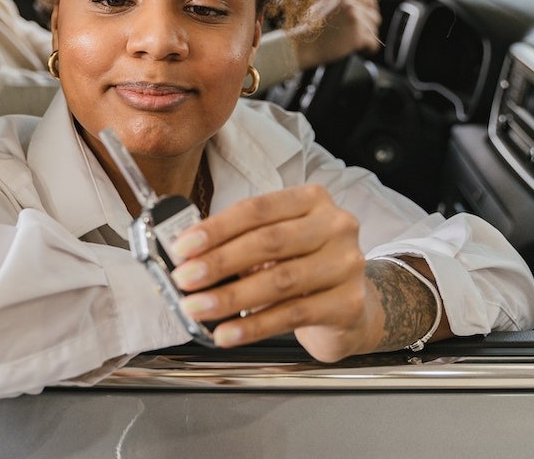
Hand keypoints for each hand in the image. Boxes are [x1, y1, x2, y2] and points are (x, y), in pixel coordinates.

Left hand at [168, 184, 380, 361]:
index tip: (183, 247)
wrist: (350, 306)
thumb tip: (189, 256)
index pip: (257, 209)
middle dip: (219, 262)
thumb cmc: (303, 267)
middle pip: (268, 242)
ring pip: (279, 280)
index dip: (216, 228)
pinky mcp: (347, 303)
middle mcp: (335, 226)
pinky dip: (253, 327)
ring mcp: (346, 265)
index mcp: (312, 200)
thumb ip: (240, 242)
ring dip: (230, 296)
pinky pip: (292, 315)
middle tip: (185, 279)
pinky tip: (227, 333)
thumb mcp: (278, 244)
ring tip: (198, 308)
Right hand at [289, 0, 380, 69]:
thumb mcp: (316, 6)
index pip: (370, 1)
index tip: (367, 23)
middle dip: (369, 29)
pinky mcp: (358, 36)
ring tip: (356, 45)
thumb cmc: (308, 30)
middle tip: (359, 37)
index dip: (370, 13)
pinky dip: (369, 50)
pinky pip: (374, 44)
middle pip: (375, 18)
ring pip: (374, 32)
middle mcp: (352, 7)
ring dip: (368, 40)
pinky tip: (361, 51)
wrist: (303, 46)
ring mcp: (356, 21)